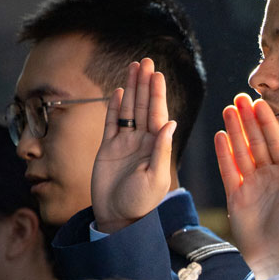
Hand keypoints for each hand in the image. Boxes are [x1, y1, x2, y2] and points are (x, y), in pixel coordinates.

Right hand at [91, 59, 175, 232]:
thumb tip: (170, 123)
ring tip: (133, 67)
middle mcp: (142, 141)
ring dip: (131, 89)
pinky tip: (118, 91)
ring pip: (129, 110)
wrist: (117, 218)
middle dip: (145, 84)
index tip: (157, 74)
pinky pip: (112, 123)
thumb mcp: (156, 178)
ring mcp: (125, 143)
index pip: (158, 114)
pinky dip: (115, 107)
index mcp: (157, 147)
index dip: (157, 93)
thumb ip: (161, 150)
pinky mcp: (108, 148)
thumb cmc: (140, 203)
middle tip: (146, 61)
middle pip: (144, 106)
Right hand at [216, 96, 278, 278]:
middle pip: (256, 141)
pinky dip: (224, 153)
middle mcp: (268, 175)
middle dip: (248, 119)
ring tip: (227, 110)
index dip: (267, 122)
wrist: (274, 254)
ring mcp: (250, 184)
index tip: (259, 102)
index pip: (275, 141)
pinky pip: (228, 169)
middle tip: (239, 98)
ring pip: (241, 151)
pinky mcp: (235, 195)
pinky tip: (220, 135)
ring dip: (234, 130)